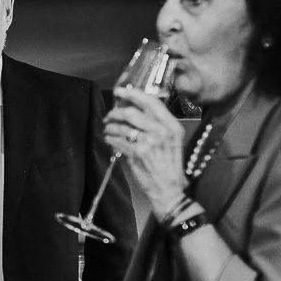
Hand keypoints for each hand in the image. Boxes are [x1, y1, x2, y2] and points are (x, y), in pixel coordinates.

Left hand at [103, 85, 187, 218]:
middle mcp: (162, 131)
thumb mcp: (171, 140)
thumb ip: (157, 124)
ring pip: (122, 127)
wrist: (170, 189)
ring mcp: (150, 142)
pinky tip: (110, 139)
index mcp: (172, 126)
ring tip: (108, 129)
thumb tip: (134, 108)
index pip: (151, 102)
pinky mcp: (138, 153)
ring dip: (110, 127)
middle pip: (132, 112)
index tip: (121, 91)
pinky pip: (118, 140)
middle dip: (115, 112)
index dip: (133, 94)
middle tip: (109, 115)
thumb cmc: (169, 164)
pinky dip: (110, 138)